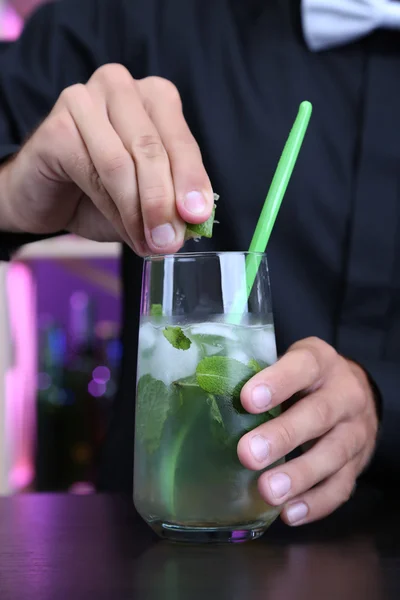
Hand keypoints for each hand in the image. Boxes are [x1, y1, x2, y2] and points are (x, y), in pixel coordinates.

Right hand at [0, 65, 212, 254]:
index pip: (181, 141)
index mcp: (154, 98)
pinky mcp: (56, 126)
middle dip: (163, 202)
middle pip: (151, 150)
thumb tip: (193, 223)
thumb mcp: (147, 199)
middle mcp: (120, 88)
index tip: (198, 216)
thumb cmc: (100, 192)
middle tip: (169, 241)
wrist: (45, 197)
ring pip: (122, 163)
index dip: (192, 181)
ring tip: (148, 243)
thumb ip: (171, 204)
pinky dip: (112, 209)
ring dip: (137, 211)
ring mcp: (84, 101)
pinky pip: (92, 172)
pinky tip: (121, 229)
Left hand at [237, 337, 378, 525]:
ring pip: (333, 454)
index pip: (303, 366)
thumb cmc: (305, 379)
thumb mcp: (288, 363)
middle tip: (249, 454)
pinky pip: (341, 486)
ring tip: (268, 491)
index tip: (247, 400)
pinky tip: (289, 512)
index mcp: (321, 362)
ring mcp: (355, 431)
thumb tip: (207, 394)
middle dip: (282, 436)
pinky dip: (316, 503)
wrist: (355, 393)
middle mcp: (345, 394)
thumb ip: (258, 375)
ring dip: (299, 476)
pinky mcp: (358, 464)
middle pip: (318, 414)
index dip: (277, 382)